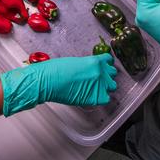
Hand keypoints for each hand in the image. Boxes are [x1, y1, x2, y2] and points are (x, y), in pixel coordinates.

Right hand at [0, 55, 117, 115]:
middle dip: (106, 76)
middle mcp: (100, 72)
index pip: (108, 60)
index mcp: (95, 61)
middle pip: (112, 74)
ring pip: (112, 86)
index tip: (104, 67)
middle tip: (98, 79)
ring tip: (96, 88)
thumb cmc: (55, 70)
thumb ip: (87, 65)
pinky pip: (106, 99)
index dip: (105, 65)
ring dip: (105, 87)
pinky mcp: (95, 97)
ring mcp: (99, 85)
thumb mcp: (75, 62)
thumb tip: (90, 70)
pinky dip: (100, 98)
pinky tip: (93, 96)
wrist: (47, 81)